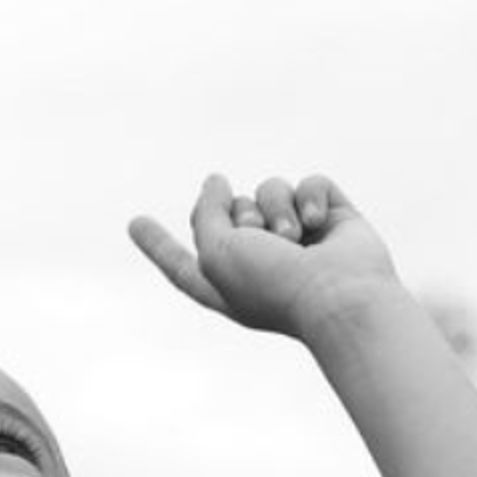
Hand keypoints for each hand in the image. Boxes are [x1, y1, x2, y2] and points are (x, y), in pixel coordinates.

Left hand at [128, 174, 407, 338]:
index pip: (183, 262)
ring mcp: (302, 239)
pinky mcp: (334, 219)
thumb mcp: (217, 253)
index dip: (158, 244)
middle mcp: (264, 262)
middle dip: (242, 216)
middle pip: (232, 210)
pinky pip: (310, 183)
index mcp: (228, 285)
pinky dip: (311, 198)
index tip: (135, 224)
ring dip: (275, 208)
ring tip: (294, 236)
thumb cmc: (275, 284)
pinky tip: (321, 225)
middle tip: (264, 241)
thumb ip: (204, 214)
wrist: (341, 296)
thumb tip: (216, 180)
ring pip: (270, 190)